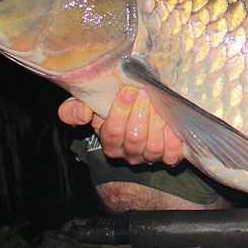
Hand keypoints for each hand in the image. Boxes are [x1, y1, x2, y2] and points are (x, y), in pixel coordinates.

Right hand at [57, 88, 183, 164]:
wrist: (137, 117)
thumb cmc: (111, 111)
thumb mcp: (90, 106)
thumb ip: (74, 110)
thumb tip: (81, 114)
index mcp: (110, 142)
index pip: (112, 132)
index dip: (120, 111)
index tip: (128, 91)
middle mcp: (129, 153)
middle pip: (134, 138)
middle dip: (141, 113)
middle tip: (145, 92)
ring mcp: (149, 156)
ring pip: (153, 146)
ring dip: (157, 123)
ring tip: (159, 103)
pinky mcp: (168, 157)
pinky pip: (172, 154)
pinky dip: (173, 140)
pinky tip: (172, 124)